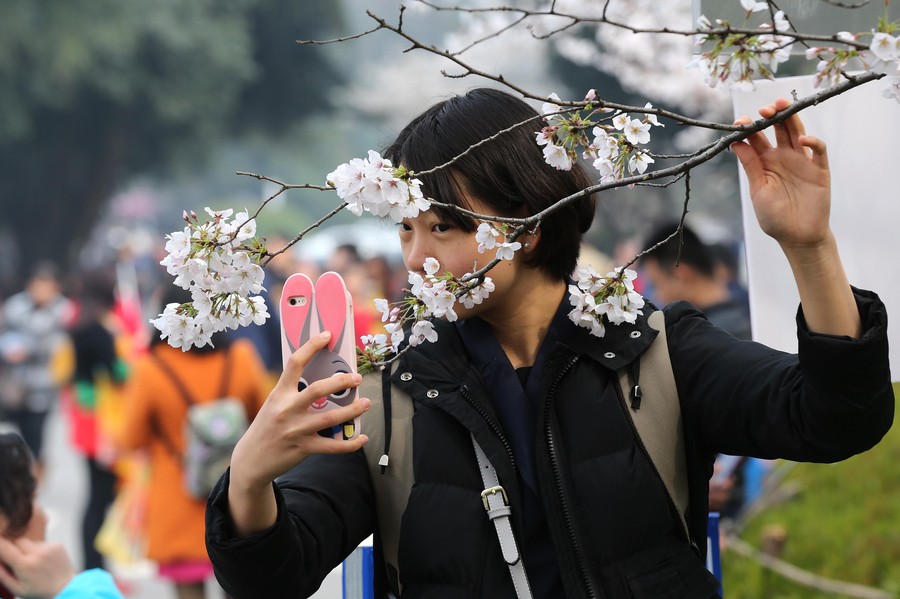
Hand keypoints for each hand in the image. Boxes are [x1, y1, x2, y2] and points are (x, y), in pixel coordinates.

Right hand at [0, 536, 75, 598]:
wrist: (65, 588)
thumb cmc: (39, 591)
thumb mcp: (18, 589)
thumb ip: (4, 576)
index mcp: (25, 565)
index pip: (6, 548)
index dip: (0, 543)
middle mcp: (38, 554)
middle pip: (18, 541)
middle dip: (14, 547)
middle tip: (16, 558)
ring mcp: (49, 548)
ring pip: (30, 542)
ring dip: (27, 549)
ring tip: (33, 563)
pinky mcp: (57, 544)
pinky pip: (42, 543)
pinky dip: (39, 549)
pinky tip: (43, 561)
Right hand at [227, 330, 369, 534]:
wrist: (250, 461)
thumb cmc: (267, 428)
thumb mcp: (274, 405)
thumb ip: (294, 394)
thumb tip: (326, 383)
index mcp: (279, 394)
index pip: (294, 363)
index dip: (311, 346)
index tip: (327, 335)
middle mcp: (287, 410)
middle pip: (317, 390)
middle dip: (341, 381)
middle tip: (357, 378)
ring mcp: (296, 430)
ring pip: (330, 418)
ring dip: (352, 410)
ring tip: (365, 404)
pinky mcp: (304, 449)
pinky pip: (333, 446)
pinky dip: (351, 443)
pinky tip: (362, 437)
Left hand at [731, 97, 831, 249]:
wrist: (797, 236)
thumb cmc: (774, 216)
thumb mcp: (758, 189)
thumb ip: (750, 166)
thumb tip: (736, 142)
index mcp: (765, 162)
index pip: (756, 138)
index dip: (749, 127)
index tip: (739, 122)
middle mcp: (783, 157)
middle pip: (779, 128)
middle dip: (772, 114)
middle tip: (765, 109)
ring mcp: (802, 162)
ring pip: (798, 132)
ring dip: (791, 118)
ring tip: (782, 107)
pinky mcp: (819, 170)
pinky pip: (819, 151)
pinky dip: (813, 142)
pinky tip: (803, 139)